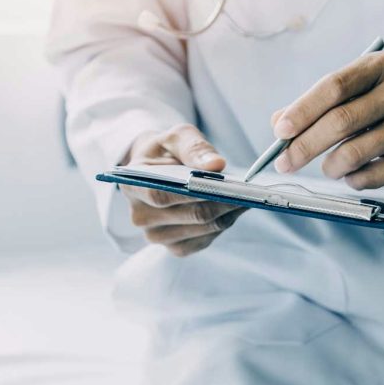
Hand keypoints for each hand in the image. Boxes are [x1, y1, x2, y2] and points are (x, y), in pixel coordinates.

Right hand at [121, 124, 246, 256]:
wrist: (158, 169)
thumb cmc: (167, 151)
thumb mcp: (177, 137)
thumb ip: (194, 147)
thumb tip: (217, 165)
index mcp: (133, 186)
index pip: (162, 195)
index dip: (198, 191)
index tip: (228, 183)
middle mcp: (140, 217)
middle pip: (191, 214)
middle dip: (224, 201)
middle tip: (250, 191)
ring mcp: (157, 236)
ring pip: (204, 228)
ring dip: (228, 213)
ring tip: (247, 196)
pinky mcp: (176, 247)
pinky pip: (206, 239)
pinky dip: (224, 223)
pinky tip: (235, 209)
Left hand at [270, 52, 383, 189]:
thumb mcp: (356, 95)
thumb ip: (316, 106)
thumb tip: (278, 124)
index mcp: (380, 66)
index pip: (333, 86)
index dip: (302, 110)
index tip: (279, 131)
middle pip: (340, 121)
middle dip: (304, 146)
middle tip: (284, 162)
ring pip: (353, 153)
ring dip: (329, 166)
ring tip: (328, 167)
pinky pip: (370, 176)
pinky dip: (351, 179)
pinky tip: (354, 173)